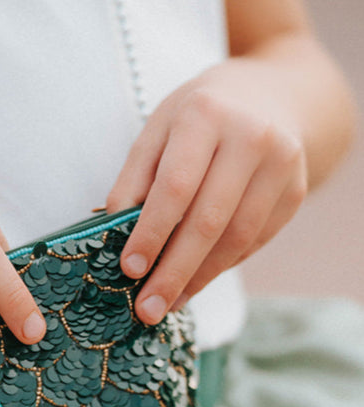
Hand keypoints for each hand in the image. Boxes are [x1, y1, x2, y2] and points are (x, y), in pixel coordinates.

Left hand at [106, 60, 307, 322]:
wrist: (275, 96)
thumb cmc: (202, 115)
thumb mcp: (160, 128)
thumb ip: (135, 178)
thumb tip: (111, 232)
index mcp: (206, 114)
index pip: (176, 186)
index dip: (151, 233)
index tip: (130, 270)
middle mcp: (251, 137)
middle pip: (208, 221)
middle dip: (174, 273)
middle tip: (147, 310)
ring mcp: (282, 165)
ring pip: (236, 239)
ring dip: (198, 279)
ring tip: (169, 303)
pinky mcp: (296, 191)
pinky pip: (254, 242)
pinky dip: (221, 266)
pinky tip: (196, 281)